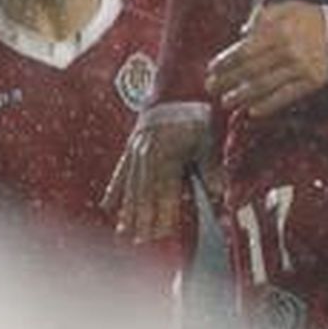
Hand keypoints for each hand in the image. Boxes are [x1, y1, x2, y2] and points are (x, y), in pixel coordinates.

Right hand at [102, 114, 208, 242]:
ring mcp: (136, 152)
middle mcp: (147, 156)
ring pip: (130, 187)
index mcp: (166, 155)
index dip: (164, 213)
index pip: (165, 192)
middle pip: (144, 194)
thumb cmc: (197, 115)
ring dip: (128, 210)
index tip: (163, 233)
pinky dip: (115, 189)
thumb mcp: (208, 139)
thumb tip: (219, 193)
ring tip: (124, 231)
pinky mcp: (130, 147)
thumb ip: (211, 168)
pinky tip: (108, 206)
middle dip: (143, 219)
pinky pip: (120, 172)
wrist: (178, 87)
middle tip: (140, 241)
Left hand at [205, 0, 327, 117]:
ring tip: (227, 102)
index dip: (225, 61)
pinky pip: (287, 95)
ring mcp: (301, 66)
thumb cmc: (316, 17)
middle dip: (228, 80)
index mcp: (280, 29)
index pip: (245, 49)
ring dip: (242, 95)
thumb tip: (243, 32)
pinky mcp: (314, 80)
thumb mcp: (290, 7)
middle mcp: (288, 49)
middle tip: (211, 88)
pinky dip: (269, 104)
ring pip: (265, 85)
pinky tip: (253, 111)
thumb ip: (264, 15)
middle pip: (250, 69)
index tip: (211, 70)